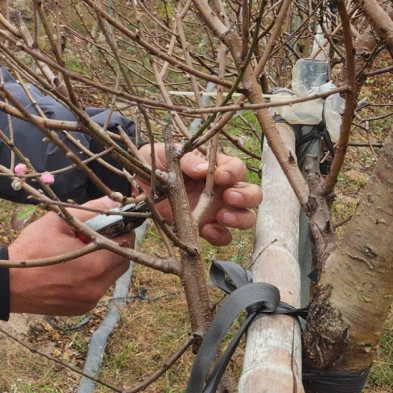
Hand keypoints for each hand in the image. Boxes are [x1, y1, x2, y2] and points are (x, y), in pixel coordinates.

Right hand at [7, 196, 132, 314]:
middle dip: (112, 247)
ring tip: (77, 253)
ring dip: (102, 263)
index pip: (127, 244)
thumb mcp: (58, 222)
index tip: (105, 225)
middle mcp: (97, 287)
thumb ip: (91, 211)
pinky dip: (90, 277)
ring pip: (109, 277)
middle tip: (90, 238)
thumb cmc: (32, 248)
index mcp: (96, 265)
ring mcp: (90, 300)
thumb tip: (115, 201)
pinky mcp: (81, 308)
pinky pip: (96, 288)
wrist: (9, 283)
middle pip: (122, 263)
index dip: (119, 231)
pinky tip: (71, 270)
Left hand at [136, 143, 261, 246]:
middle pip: (252, 194)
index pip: (237, 168)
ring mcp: (217, 210)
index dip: (233, 172)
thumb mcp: (168, 156)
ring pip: (246, 217)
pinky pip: (224, 236)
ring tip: (223, 217)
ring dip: (240, 218)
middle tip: (229, 197)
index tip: (219, 176)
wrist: (140, 184)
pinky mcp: (206, 227)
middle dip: (246, 196)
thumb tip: (204, 168)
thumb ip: (186, 160)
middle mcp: (223, 189)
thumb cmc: (158, 163)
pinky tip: (207, 231)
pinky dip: (220, 236)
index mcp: (216, 167)